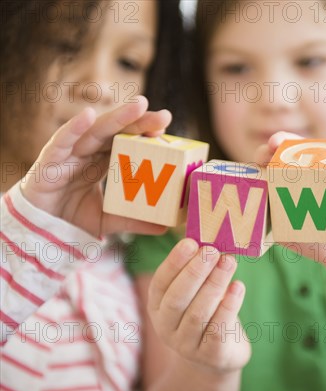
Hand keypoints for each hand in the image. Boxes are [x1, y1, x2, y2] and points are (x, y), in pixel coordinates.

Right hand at [20, 96, 169, 236]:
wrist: (38, 230)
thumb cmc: (71, 218)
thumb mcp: (109, 220)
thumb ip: (135, 220)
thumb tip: (165, 226)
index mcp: (104, 163)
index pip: (128, 142)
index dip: (146, 135)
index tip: (167, 129)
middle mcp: (88, 153)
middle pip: (117, 132)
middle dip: (140, 121)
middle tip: (164, 116)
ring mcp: (69, 154)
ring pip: (95, 131)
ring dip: (118, 117)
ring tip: (140, 106)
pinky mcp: (49, 161)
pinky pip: (61, 141)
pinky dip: (74, 128)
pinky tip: (88, 115)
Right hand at [147, 239, 250, 373]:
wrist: (218, 356)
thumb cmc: (209, 313)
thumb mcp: (198, 292)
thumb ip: (199, 271)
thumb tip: (209, 240)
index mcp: (158, 306)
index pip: (160, 283)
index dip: (174, 263)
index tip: (190, 242)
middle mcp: (167, 327)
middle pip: (177, 298)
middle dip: (195, 272)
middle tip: (212, 251)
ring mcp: (187, 345)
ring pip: (198, 313)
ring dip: (215, 284)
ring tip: (229, 262)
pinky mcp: (210, 356)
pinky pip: (218, 330)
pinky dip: (229, 306)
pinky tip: (238, 287)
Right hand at [256, 132, 325, 270]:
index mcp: (310, 163)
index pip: (291, 146)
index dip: (281, 140)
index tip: (277, 142)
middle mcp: (290, 180)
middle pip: (267, 164)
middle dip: (260, 159)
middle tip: (264, 160)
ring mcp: (282, 204)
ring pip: (261, 192)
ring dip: (255, 190)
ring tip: (263, 192)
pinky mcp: (279, 230)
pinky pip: (265, 224)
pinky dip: (258, 222)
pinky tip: (258, 222)